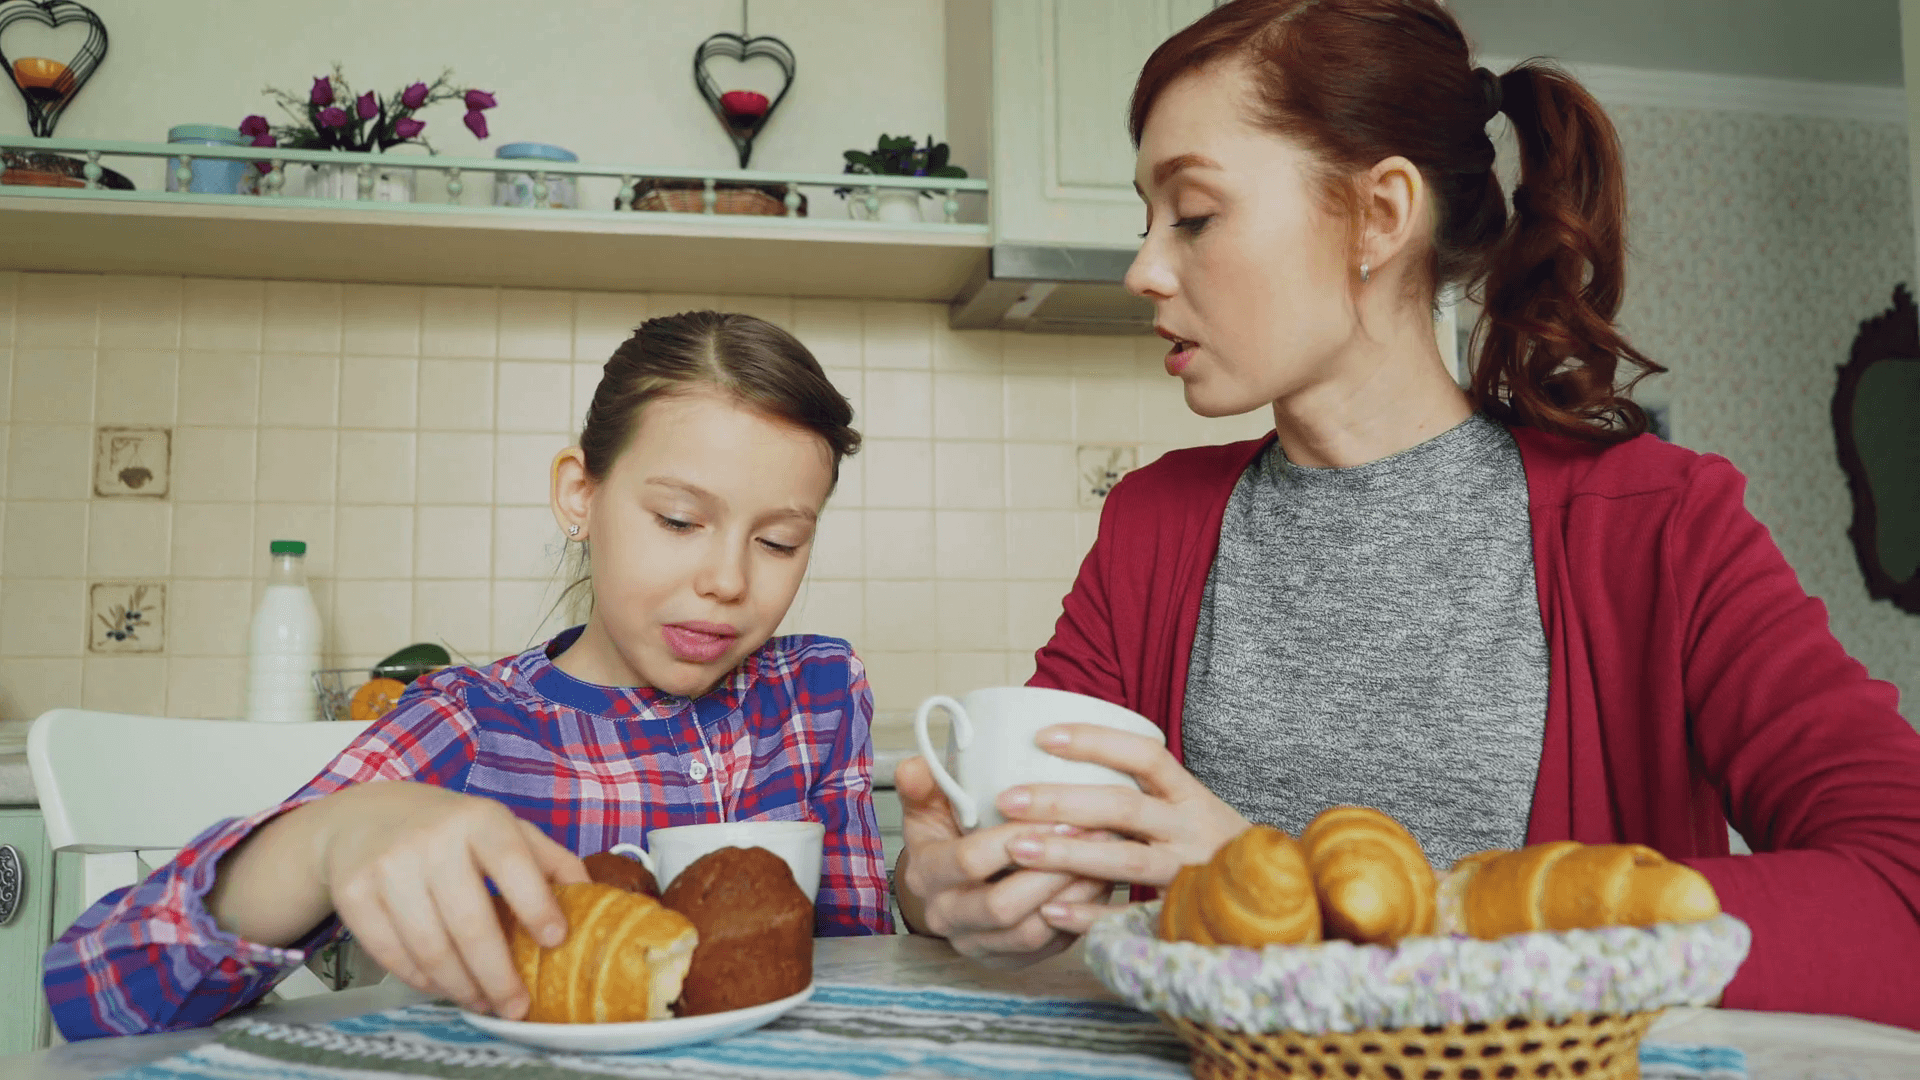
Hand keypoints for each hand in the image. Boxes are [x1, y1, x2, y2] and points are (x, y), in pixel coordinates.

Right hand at [315, 781, 588, 1017]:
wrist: (365, 818)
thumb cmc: (449, 828)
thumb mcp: (501, 827)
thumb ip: (548, 859)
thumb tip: (593, 896)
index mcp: (479, 820)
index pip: (514, 865)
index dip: (537, 906)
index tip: (556, 941)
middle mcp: (431, 840)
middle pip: (470, 923)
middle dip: (498, 975)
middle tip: (517, 1006)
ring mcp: (388, 868)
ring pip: (429, 948)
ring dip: (461, 986)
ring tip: (482, 1001)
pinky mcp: (355, 895)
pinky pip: (392, 954)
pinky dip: (422, 979)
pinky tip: (442, 985)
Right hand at [893, 755, 1113, 967]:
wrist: (947, 889)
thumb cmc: (945, 839)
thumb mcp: (927, 808)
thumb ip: (923, 785)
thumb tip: (914, 767)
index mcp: (926, 876)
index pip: (969, 861)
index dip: (1013, 839)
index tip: (1052, 815)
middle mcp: (947, 916)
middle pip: (1002, 906)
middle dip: (1050, 870)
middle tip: (1090, 835)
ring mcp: (979, 945)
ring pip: (1031, 931)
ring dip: (1072, 895)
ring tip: (1105, 857)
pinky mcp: (1010, 960)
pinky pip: (1050, 947)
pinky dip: (1079, 915)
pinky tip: (1101, 881)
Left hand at [996, 723, 1249, 933]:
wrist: (1277, 901)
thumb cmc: (1210, 845)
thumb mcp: (1187, 806)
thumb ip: (1140, 788)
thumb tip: (1060, 755)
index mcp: (1189, 795)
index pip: (1144, 755)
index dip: (1095, 742)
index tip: (1042, 736)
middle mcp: (1191, 829)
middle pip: (1123, 806)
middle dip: (1061, 800)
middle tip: (1009, 798)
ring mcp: (1188, 874)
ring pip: (1125, 860)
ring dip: (1066, 855)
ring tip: (1016, 849)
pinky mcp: (1182, 916)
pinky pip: (1132, 916)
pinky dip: (1090, 915)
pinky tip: (1050, 912)